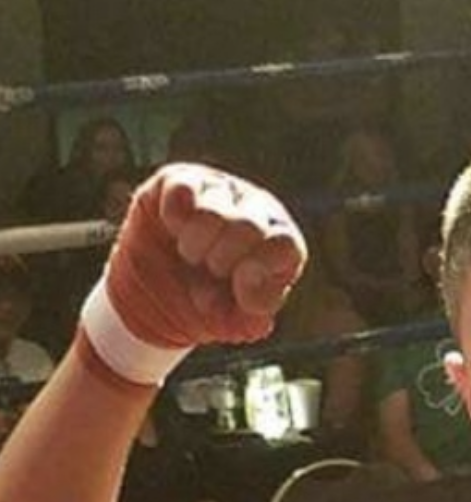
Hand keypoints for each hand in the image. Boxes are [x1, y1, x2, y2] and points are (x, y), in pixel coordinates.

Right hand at [107, 165, 305, 349]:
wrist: (153, 293)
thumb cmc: (204, 305)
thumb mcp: (230, 323)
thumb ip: (251, 318)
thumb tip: (257, 303)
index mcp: (281, 243)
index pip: (285, 245)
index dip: (257, 274)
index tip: (235, 291)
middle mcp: (257, 208)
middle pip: (249, 227)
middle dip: (220, 263)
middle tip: (208, 272)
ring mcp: (221, 189)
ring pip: (213, 212)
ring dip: (194, 247)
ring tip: (191, 256)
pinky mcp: (181, 179)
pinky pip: (182, 191)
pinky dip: (173, 219)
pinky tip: (173, 231)